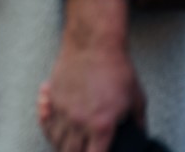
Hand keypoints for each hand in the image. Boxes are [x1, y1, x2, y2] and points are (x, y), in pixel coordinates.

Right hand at [40, 0, 143, 151]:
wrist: (94, 43)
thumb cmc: (117, 70)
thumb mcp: (137, 100)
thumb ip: (138, 124)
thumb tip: (140, 135)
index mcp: (101, 125)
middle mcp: (78, 120)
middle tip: (84, 149)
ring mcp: (62, 107)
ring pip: (55, 138)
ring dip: (61, 143)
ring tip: (68, 143)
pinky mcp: (52, 95)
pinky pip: (44, 118)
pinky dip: (47, 124)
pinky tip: (52, 123)